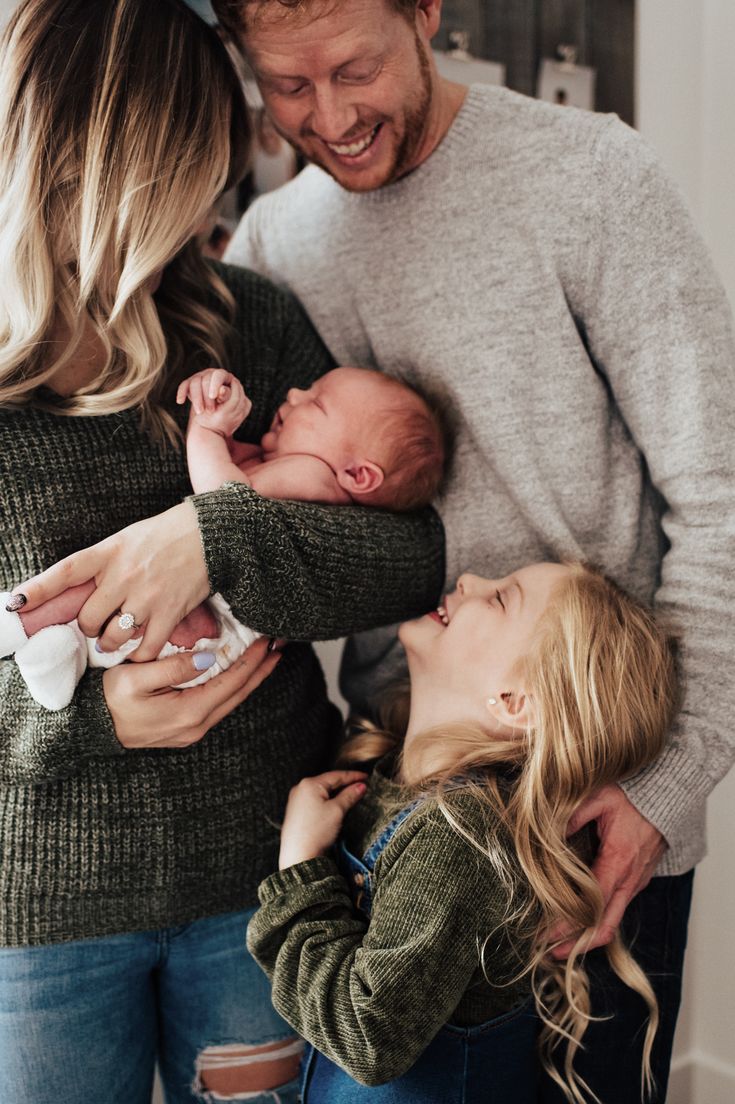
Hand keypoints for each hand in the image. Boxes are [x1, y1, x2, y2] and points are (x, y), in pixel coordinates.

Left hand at [9, 500, 210, 661]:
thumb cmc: (169, 534)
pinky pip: (145, 648)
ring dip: (111, 643)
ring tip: (118, 637)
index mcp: (109, 552)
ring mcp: (146, 596)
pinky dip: (140, 654)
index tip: (16, 603)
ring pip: (112, 637)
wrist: (213, 534)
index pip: (66, 572)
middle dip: (90, 627)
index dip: (39, 589)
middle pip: (88, 619)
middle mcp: (123, 576)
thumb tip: (83, 589)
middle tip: (99, 624)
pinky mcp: (170, 612)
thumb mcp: (128, 538)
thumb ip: (105, 562)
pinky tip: (142, 649)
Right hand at [103, 636, 279, 748]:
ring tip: (267, 659)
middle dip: (261, 669)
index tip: (267, 641)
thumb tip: (207, 658)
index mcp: (189, 712)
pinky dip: (234, 688)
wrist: (91, 730)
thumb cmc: (108, 700)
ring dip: (251, 679)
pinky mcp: (186, 730)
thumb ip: (173, 668)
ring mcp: (192, 731)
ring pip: (232, 701)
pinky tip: (240, 676)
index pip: (231, 682)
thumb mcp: (135, 678)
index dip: (253, 660)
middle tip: (279, 647)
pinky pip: (220, 706)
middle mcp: (196, 725)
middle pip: (239, 694)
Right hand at [177, 368, 251, 437]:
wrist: (214, 422)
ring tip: (200, 412)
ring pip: (194, 383)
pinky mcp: (189, 385)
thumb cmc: (226, 412)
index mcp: (225, 377)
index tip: (213, 397)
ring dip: (196, 399)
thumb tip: (223, 389)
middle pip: (205, 380)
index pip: (219, 375)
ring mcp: (200, 378)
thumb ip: (229, 397)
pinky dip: (181, 393)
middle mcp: (211, 374)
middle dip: (207, 396)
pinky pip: (183, 385)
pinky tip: (180, 401)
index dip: (215, 384)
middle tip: (211, 411)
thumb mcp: (230, 407)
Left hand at [279, 771, 367, 869]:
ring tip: (351, 794)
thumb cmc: (316, 832)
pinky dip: (327, 800)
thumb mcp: (337, 810)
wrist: (299, 856)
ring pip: (322, 791)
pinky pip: (315, 800)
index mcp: (309, 784)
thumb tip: (360, 786)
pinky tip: (335, 804)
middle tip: (361, 785)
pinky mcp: (296, 811)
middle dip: (345, 784)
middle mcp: (300, 788)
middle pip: (328, 782)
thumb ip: (349, 795)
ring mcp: (296, 800)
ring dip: (336, 792)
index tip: (366, 777)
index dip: (353, 776)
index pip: (336, 776)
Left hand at [550, 784, 665, 957]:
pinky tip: (578, 923)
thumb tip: (546, 832)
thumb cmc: (632, 797)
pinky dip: (598, 922)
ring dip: (587, 936)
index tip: (546, 936)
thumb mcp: (598, 797)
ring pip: (613, 920)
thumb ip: (571, 815)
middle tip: (550, 953)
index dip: (569, 923)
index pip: (592, 904)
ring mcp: (635, 882)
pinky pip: (617, 908)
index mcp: (619, 861)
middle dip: (578, 944)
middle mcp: (630, 879)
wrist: (668, 796)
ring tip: (559, 945)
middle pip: (606, 926)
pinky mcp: (636, 880)